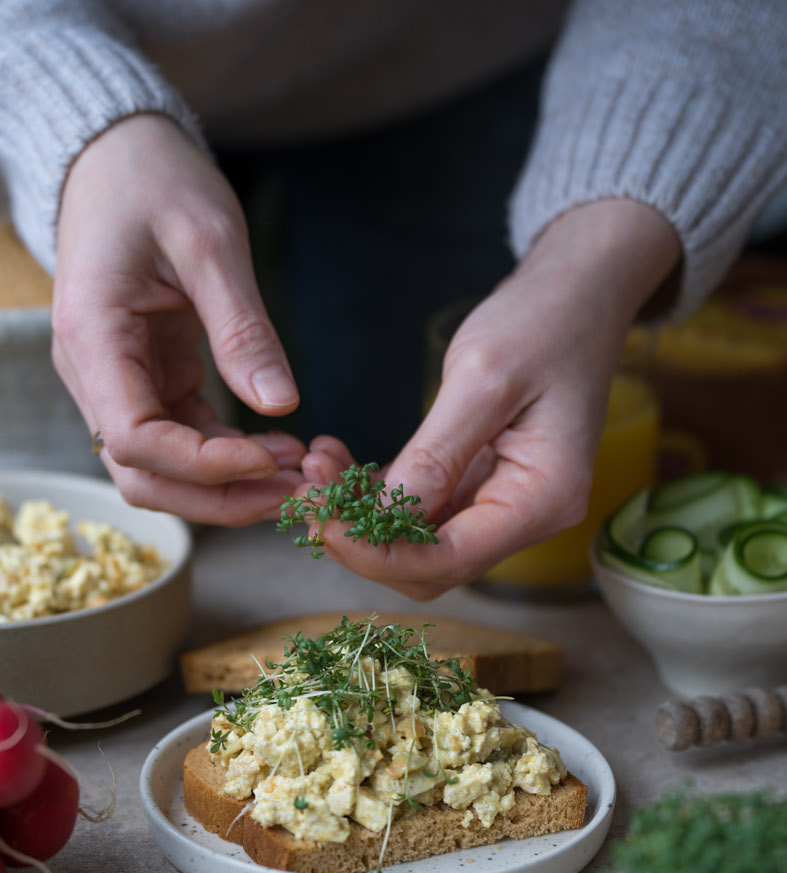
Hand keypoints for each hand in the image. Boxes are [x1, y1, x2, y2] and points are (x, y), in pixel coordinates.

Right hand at [54, 114, 303, 522]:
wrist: (116, 158)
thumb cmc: (155, 181)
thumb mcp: (209, 240)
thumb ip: (241, 326)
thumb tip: (281, 407)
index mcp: (91, 337)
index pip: (135, 440)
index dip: (204, 465)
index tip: (271, 457)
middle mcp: (91, 374)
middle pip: (142, 476)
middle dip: (218, 498)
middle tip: (294, 492)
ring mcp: (115, 384)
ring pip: (160, 472)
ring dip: (226, 487)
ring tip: (294, 474)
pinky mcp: (146, 384)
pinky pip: (181, 443)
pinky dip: (227, 458)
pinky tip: (277, 448)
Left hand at [302, 200, 680, 598]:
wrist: (579, 289)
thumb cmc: (544, 321)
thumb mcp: (482, 380)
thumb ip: (436, 454)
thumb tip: (384, 515)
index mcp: (542, 500)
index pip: (450, 560)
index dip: (380, 556)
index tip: (323, 526)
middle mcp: (528, 516)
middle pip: (432, 567)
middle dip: (364, 543)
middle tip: (309, 498)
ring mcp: (505, 503)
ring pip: (420, 543)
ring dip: (362, 519)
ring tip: (315, 470)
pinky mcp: (482, 484)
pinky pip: (423, 510)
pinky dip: (379, 495)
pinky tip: (339, 463)